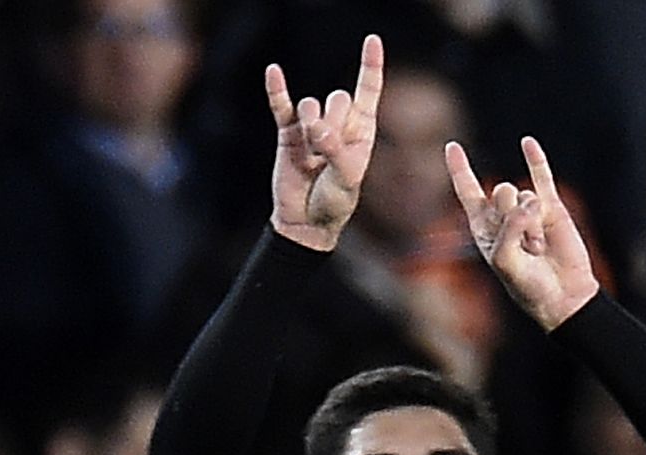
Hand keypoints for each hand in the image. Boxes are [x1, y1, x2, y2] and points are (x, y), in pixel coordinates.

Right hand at [267, 34, 383, 250]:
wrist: (306, 223)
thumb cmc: (335, 203)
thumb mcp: (346, 179)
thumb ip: (335, 151)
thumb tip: (315, 126)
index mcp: (361, 132)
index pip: (368, 91)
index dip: (370, 66)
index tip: (371, 39)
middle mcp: (338, 125)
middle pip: (337, 98)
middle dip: (334, 122)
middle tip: (328, 153)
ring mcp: (311, 127)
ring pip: (312, 104)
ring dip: (312, 127)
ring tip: (312, 157)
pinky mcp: (288, 133)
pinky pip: (282, 106)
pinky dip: (278, 90)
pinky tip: (274, 71)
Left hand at [447, 136, 598, 330]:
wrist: (563, 295)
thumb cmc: (528, 285)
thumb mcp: (506, 261)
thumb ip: (509, 229)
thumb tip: (527, 202)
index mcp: (484, 229)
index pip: (468, 192)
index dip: (460, 169)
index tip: (453, 146)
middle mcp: (503, 215)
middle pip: (501, 191)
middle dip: (513, 216)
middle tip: (525, 246)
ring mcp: (527, 210)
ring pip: (524, 195)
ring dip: (532, 225)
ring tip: (538, 248)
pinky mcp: (551, 208)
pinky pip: (542, 178)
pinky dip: (536, 160)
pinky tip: (527, 142)